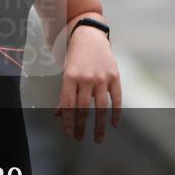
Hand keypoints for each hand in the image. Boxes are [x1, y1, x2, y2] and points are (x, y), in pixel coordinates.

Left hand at [54, 26, 121, 142]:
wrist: (89, 35)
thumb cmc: (75, 56)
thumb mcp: (65, 72)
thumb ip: (63, 94)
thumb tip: (58, 114)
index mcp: (70, 77)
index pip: (68, 105)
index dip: (68, 121)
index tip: (69, 134)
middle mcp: (86, 78)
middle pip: (83, 108)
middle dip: (81, 126)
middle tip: (80, 138)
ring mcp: (101, 77)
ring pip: (101, 107)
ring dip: (99, 125)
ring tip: (97, 138)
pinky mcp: (114, 76)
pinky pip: (116, 98)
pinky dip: (116, 113)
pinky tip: (114, 123)